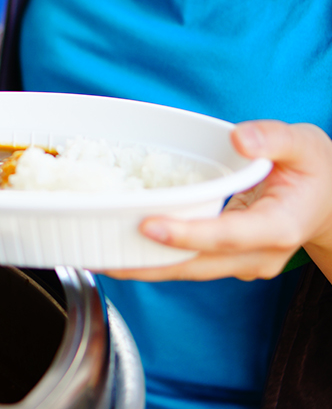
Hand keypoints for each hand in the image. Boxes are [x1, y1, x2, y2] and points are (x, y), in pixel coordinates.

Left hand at [103, 120, 331, 282]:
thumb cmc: (317, 171)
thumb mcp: (304, 143)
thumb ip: (273, 138)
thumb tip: (239, 138)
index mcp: (279, 226)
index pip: (228, 236)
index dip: (187, 234)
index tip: (148, 227)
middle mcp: (258, 255)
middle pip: (197, 265)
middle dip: (148, 263)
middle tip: (101, 256)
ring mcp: (242, 264)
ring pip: (188, 271)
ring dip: (144, 267)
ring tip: (98, 257)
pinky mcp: (227, 262)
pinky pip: (188, 264)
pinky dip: (155, 258)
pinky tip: (119, 249)